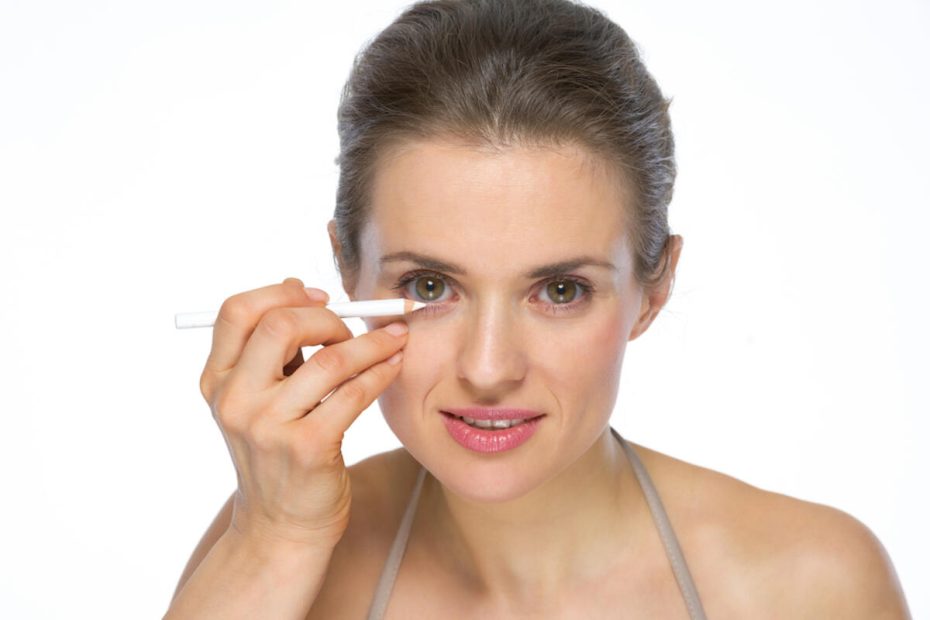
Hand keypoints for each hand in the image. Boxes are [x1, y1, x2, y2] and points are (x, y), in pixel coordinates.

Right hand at [198, 277, 406, 549]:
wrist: (281, 526)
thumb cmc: (277, 452)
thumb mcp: (257, 399)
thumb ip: (272, 350)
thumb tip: (298, 286)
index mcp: (216, 380)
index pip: (237, 311)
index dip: (281, 293)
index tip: (317, 297)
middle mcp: (234, 401)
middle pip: (279, 324)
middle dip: (326, 316)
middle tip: (350, 328)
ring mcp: (268, 426)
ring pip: (329, 359)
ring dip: (371, 342)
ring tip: (394, 339)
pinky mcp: (308, 447)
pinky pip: (354, 392)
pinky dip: (381, 371)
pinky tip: (394, 365)